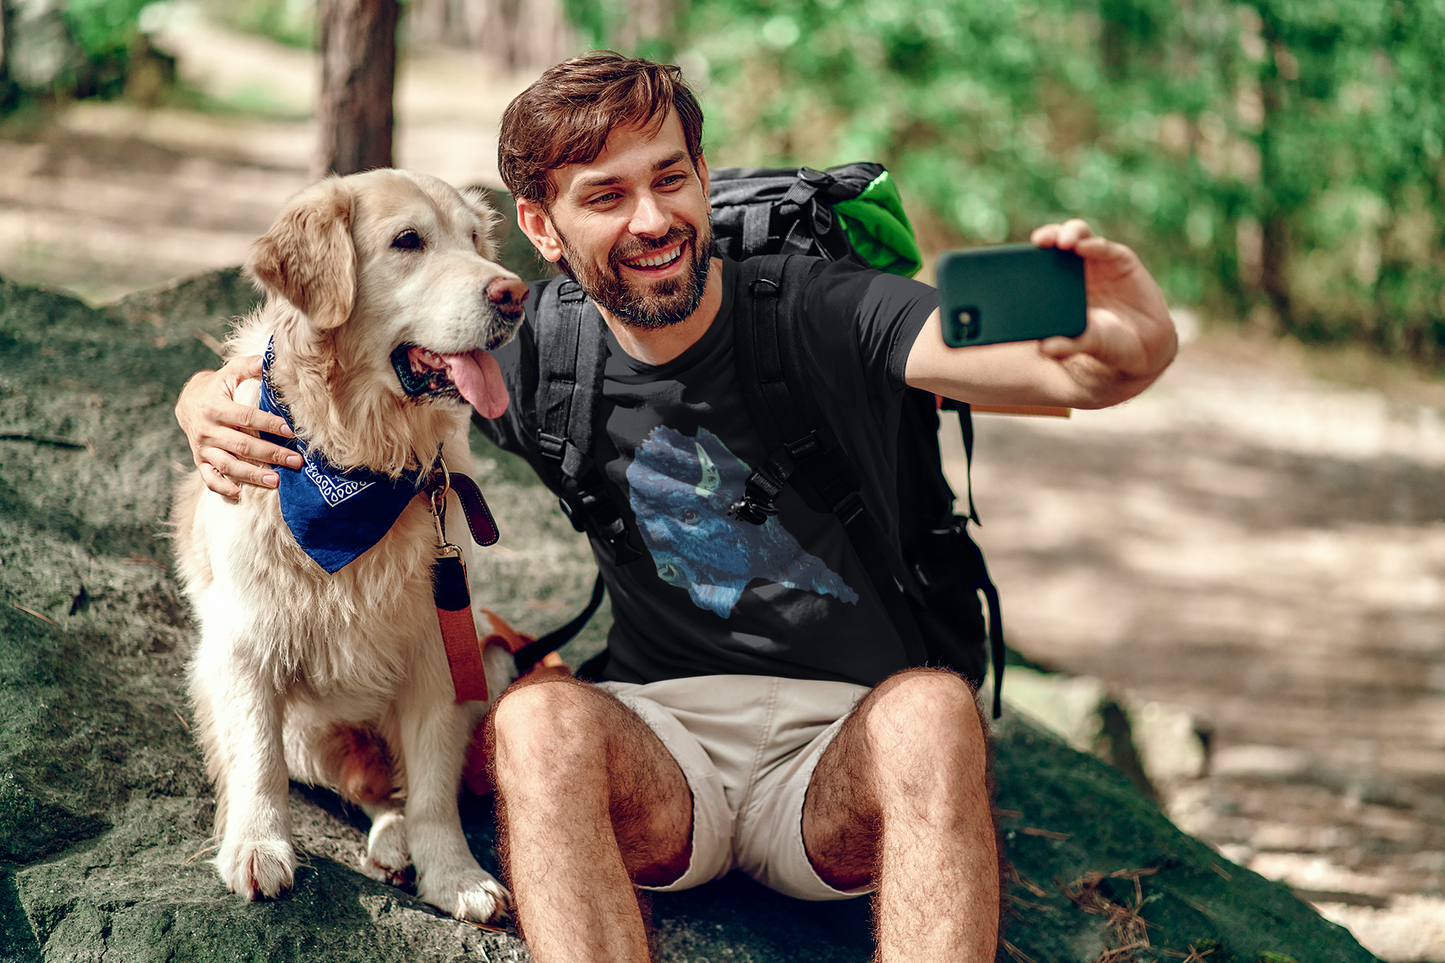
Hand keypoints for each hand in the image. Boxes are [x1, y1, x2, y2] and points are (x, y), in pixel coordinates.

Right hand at [175, 356, 302, 497]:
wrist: (187, 402)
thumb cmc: (218, 386)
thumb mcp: (230, 372)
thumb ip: (249, 366)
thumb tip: (270, 360)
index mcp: (214, 407)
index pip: (246, 418)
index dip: (269, 424)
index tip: (291, 431)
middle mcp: (207, 430)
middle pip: (242, 445)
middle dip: (271, 454)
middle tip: (296, 462)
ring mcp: (202, 448)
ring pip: (228, 465)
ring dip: (253, 475)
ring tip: (277, 482)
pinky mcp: (200, 461)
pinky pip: (209, 478)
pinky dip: (223, 488)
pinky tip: (241, 494)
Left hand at [1030, 219, 1177, 406]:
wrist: (1145, 346)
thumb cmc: (1108, 344)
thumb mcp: (1086, 344)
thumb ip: (1066, 346)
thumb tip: (1044, 349)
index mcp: (1058, 288)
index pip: (1038, 263)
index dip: (1028, 255)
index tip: (1016, 257)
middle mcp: (1075, 270)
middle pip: (1056, 242)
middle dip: (1047, 235)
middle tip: (1040, 241)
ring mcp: (1097, 262)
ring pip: (1079, 236)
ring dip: (1069, 234)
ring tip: (1063, 243)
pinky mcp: (1120, 260)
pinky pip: (1105, 248)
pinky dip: (1094, 245)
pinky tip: (1085, 247)